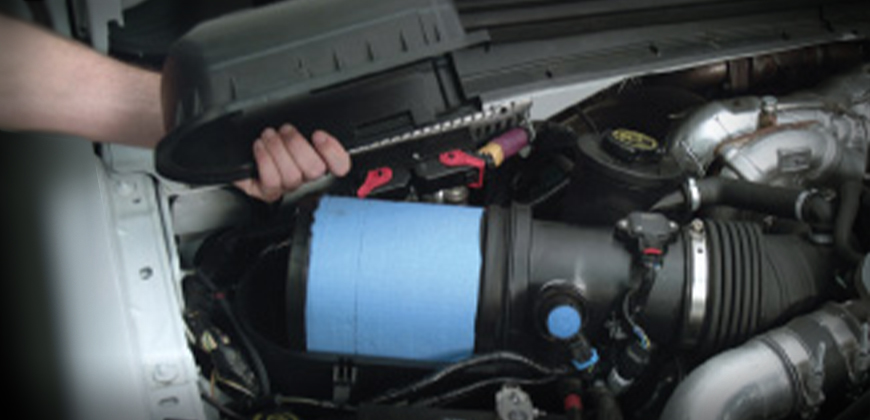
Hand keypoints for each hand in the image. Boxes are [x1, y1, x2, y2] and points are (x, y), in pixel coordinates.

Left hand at [234, 124, 350, 201]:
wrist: (241, 151)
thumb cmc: (270, 138)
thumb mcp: (290, 126)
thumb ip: (306, 124)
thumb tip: (312, 118)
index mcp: (318, 158)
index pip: (341, 165)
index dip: (334, 152)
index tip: (318, 135)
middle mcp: (305, 176)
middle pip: (315, 169)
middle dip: (297, 144)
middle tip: (285, 130)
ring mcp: (287, 186)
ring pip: (292, 175)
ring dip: (278, 149)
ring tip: (268, 136)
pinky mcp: (268, 192)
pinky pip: (272, 180)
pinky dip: (265, 159)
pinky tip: (259, 147)